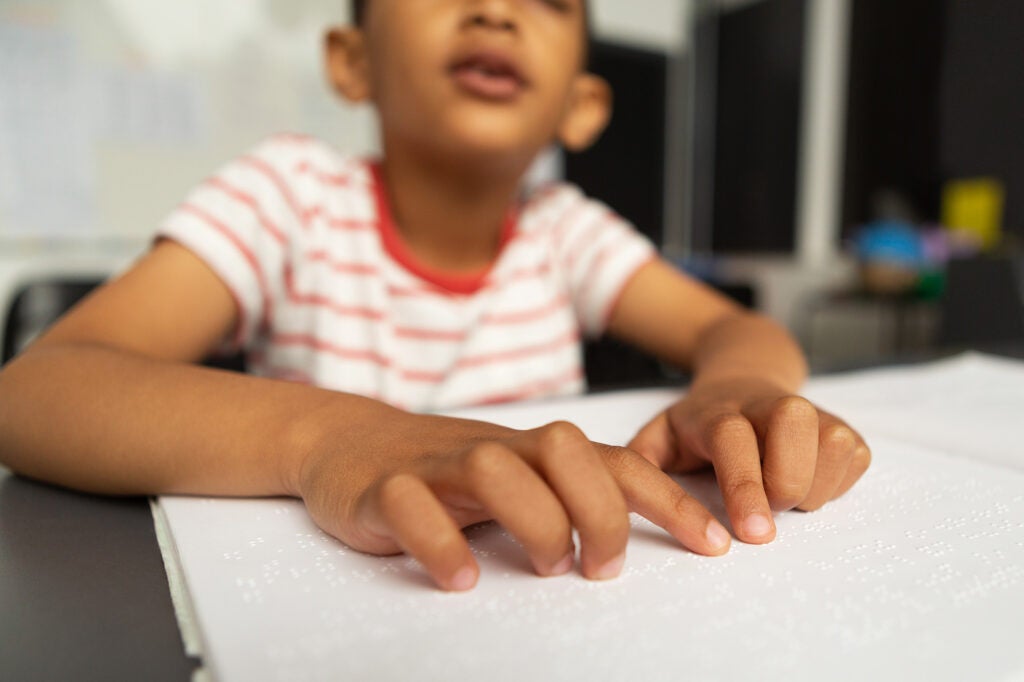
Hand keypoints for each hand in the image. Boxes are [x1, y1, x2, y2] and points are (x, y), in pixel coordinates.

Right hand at [298, 415, 730, 590]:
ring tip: (547, 568)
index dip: (668, 498)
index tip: (715, 545)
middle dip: (601, 509)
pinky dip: (441, 541)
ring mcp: (434, 464)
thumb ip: (561, 500)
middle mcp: (492, 449)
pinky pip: (411, 504)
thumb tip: (626, 544)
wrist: (343, 441)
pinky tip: (460, 579)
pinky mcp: (381, 489)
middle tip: (600, 568)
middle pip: (563, 449)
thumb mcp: (510, 481)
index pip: (611, 459)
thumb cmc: (440, 473)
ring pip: (493, 467)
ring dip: (535, 520)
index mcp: (529, 452)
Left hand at [628, 378, 870, 543]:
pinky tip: (806, 483)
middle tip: (767, 510)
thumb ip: (642, 462)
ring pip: (834, 443)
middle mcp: (768, 403)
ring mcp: (812, 410)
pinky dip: (835, 483)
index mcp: (718, 411)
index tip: (752, 535)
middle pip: (795, 425)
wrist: (744, 379)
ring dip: (814, 486)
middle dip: (787, 482)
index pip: (733, 439)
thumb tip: (619, 493)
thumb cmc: (699, 424)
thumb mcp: (661, 435)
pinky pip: (856, 457)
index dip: (744, 486)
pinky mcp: (844, 424)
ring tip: (784, 496)